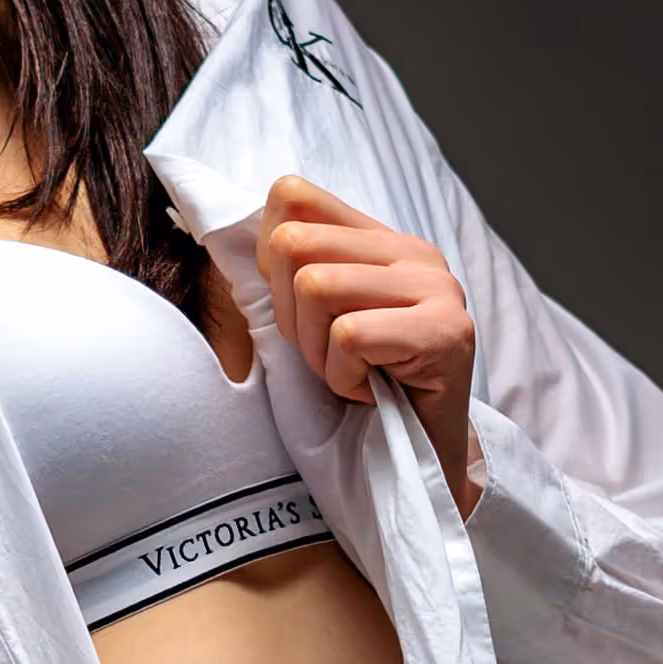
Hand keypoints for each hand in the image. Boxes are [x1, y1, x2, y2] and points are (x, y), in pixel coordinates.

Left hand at [256, 171, 480, 509]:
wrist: (417, 469)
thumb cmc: (356, 400)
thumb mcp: (309, 326)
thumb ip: (284, 275)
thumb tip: (216, 231)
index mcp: (380, 241)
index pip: (292, 194)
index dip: (269, 259)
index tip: (296, 314)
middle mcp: (414, 252)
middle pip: (294, 244)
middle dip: (291, 317)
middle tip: (328, 357)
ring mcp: (438, 288)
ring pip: (317, 286)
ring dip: (318, 353)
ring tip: (352, 375)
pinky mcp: (447, 331)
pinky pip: (349, 336)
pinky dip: (345, 379)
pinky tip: (373, 392)